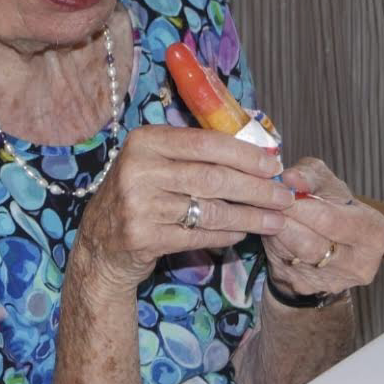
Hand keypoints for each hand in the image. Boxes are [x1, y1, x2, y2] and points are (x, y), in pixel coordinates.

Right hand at [73, 125, 290, 294]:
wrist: (99, 243)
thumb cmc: (139, 195)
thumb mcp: (155, 162)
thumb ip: (194, 153)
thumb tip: (257, 150)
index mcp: (145, 141)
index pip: (206, 143)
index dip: (245, 154)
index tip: (275, 163)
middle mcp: (138, 169)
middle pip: (212, 177)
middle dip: (256, 188)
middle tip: (284, 196)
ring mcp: (138, 204)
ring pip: (209, 209)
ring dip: (249, 216)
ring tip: (275, 219)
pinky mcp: (143, 237)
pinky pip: (197, 235)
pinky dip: (226, 234)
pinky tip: (243, 233)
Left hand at [264, 158, 383, 297]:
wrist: (325, 243)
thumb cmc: (330, 205)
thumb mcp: (325, 182)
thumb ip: (309, 175)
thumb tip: (290, 178)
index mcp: (374, 232)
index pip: (330, 220)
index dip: (300, 205)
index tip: (281, 192)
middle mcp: (359, 264)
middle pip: (310, 243)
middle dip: (285, 219)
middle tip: (268, 203)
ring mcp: (333, 282)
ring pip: (293, 256)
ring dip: (276, 232)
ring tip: (268, 214)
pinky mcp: (307, 288)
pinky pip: (282, 265)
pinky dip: (273, 245)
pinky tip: (271, 231)